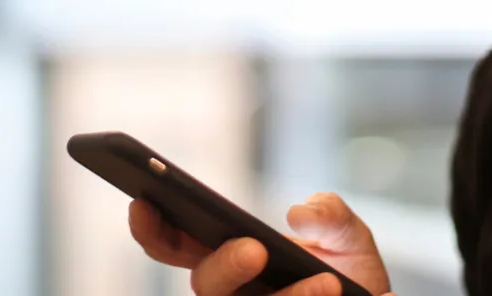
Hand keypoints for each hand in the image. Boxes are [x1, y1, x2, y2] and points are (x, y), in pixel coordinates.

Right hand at [128, 192, 393, 295]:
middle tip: (255, 248)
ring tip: (325, 281)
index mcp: (236, 258)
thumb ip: (331, 215)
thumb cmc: (349, 277)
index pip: (181, 246)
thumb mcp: (348, 236)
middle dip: (224, 266)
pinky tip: (329, 289)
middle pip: (206, 286)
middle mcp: (236, 293)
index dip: (156, 230)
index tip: (142, 204)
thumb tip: (298, 213)